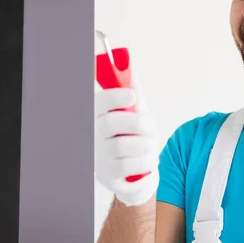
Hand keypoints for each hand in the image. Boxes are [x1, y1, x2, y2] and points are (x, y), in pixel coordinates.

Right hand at [94, 79, 159, 206]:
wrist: (134, 172)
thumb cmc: (133, 136)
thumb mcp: (135, 111)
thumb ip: (133, 91)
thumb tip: (130, 67)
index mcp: (98, 114)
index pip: (100, 102)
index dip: (115, 97)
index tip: (132, 96)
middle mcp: (93, 134)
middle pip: (113, 123)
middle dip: (139, 123)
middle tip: (150, 127)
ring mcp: (98, 156)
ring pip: (124, 145)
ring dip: (146, 144)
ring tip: (150, 145)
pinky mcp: (108, 175)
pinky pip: (131, 166)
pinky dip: (147, 161)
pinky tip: (148, 159)